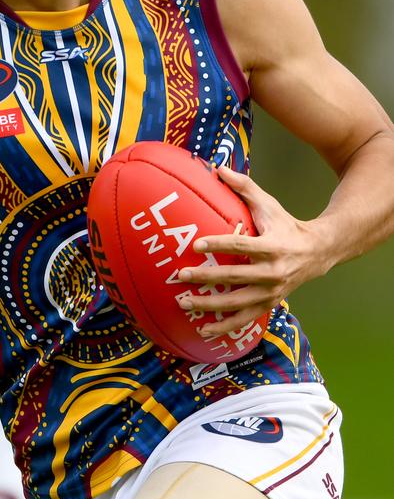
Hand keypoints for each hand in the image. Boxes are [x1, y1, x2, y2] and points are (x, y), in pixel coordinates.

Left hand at [175, 166, 324, 335]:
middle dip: (206, 278)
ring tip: (183, 303)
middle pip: (235, 277)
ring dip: (209, 305)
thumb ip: (244, 187)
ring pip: (237, 303)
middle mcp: (273, 272)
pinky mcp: (269, 304)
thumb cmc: (286, 225)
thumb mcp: (269, 204)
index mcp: (272, 246)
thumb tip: (218, 168)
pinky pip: (244, 319)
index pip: (241, 245)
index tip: (196, 244)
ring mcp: (271, 292)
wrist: (318, 253)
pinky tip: (203, 330)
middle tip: (180, 276)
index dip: (218, 244)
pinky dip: (224, 327)